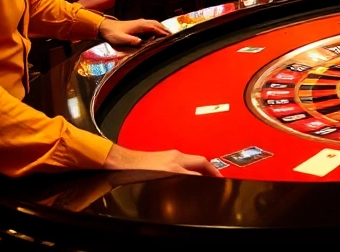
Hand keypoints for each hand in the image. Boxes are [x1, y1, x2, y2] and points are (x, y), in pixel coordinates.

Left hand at [98, 18, 169, 46]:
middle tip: (172, 35)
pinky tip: (156, 31)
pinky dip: (156, 27)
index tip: (170, 36)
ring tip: (167, 33)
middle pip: (156, 24)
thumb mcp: (121, 39)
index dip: (163, 32)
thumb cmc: (113, 33)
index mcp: (140, 25)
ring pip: (154, 23)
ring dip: (161, 27)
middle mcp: (141, 22)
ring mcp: (139, 22)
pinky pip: (150, 24)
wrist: (105, 27)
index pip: (155, 28)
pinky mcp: (137, 24)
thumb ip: (131, 40)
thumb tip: (141, 42)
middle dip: (165, 29)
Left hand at [103, 143, 219, 175]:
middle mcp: (175, 158)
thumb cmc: (133, 174)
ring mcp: (169, 156)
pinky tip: (188, 175)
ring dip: (201, 167)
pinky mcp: (164, 156)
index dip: (212, 176)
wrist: (120, 163)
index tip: (219, 182)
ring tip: (206, 176)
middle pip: (201, 162)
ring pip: (192, 161)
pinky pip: (183, 161)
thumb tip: (193, 184)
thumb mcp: (160, 183)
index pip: (201, 170)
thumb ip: (178, 183)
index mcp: (175, 165)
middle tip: (219, 177)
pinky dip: (190, 167)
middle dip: (212, 169)